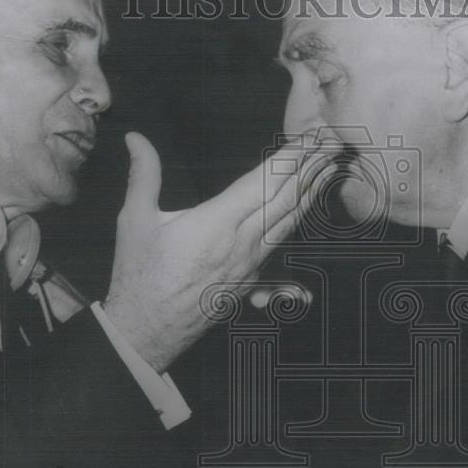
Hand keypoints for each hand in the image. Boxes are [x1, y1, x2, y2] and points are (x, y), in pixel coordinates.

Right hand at [103, 131, 334, 371]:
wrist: (147, 331)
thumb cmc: (140, 276)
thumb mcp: (134, 220)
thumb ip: (143, 175)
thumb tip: (135, 137)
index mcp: (217, 223)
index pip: (264, 182)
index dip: (290, 157)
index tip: (310, 137)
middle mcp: (242, 243)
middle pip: (286, 199)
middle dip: (311, 168)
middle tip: (333, 143)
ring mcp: (250, 264)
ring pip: (290, 222)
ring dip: (312, 192)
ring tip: (330, 168)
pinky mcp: (251, 279)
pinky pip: (282, 245)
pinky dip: (299, 223)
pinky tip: (310, 215)